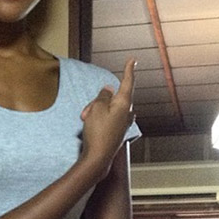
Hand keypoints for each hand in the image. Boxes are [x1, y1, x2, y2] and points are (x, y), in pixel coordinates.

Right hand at [80, 59, 135, 177]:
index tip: (133, 60)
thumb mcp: (96, 108)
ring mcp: (123, 123)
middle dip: (97, 101)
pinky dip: (98, 119)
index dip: (128, 70)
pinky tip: (90, 126)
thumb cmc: (98, 132)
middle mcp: (127, 113)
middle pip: (113, 97)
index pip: (128, 82)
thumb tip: (109, 89)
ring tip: (86, 120)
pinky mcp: (117, 131)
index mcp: (124, 104)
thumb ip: (102, 96)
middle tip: (86, 112)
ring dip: (95, 111)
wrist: (98, 158)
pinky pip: (107, 118)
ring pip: (108, 108)